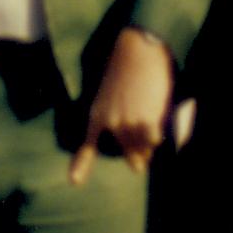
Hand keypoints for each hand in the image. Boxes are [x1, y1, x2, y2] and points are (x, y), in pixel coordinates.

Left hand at [76, 29, 174, 180]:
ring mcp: (129, 125)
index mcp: (97, 116)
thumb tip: (132, 143)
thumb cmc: (125, 68)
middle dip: (139, 156)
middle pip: (129, 154)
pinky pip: (155, 141)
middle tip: (144, 154)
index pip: (88, 146)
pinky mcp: (147, 122)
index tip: (74, 182)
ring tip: (152, 130)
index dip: (80, 166)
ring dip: (150, 145)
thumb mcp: (107, 93)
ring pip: (144, 150)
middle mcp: (111, 124)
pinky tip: (158, 122)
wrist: (138, 51)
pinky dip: (158, 136)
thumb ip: (112, 117)